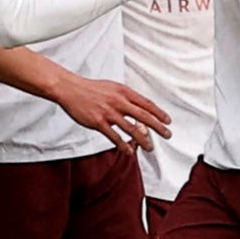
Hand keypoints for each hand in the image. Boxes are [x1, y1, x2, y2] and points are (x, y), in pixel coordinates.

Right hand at [51, 72, 171, 153]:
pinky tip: (129, 151)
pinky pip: (114, 136)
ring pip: (130, 128)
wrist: (71, 89)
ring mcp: (108, 112)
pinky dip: (123, 145)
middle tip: (167, 134)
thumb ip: (126, 98)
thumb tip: (140, 110)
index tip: (168, 121)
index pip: (146, 103)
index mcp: (124, 91)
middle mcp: (119, 101)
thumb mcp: (113, 87)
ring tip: (150, 147)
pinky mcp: (98, 122)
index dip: (159, 113)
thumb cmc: (93, 89)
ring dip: (143, 139)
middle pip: (143, 116)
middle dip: (157, 126)